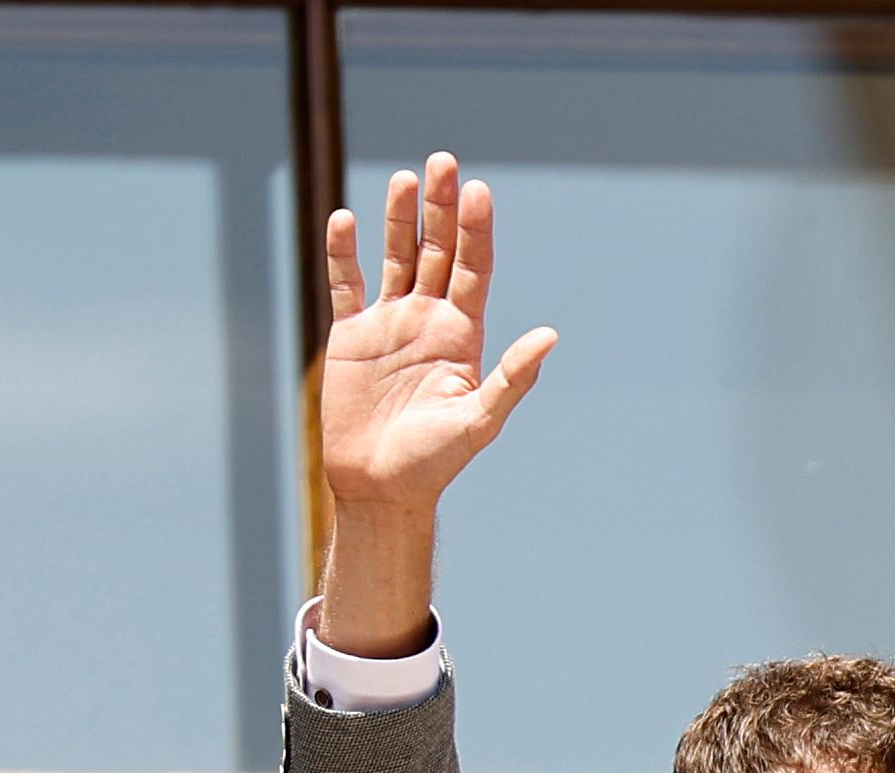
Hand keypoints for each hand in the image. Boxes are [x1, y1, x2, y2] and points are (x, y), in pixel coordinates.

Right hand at [313, 153, 555, 657]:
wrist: (379, 488)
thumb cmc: (433, 463)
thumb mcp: (478, 421)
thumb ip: (511, 378)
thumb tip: (550, 336)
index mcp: (463, 335)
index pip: (473, 269)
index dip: (475, 230)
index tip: (478, 191)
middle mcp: (429, 321)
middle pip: (438, 251)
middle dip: (442, 208)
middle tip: (444, 161)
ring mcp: (390, 325)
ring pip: (397, 258)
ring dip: (402, 219)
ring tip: (407, 177)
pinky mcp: (352, 336)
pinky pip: (348, 285)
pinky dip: (344, 253)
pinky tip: (345, 219)